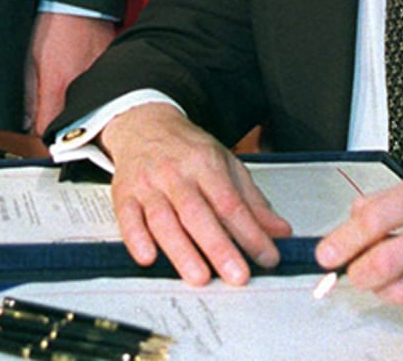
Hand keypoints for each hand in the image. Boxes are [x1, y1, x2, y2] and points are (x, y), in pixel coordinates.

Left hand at [25, 12, 115, 132]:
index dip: (41, 136)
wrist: (79, 3)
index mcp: (57, 86)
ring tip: (74, 97)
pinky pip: (104, 94)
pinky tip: (89, 84)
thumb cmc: (53, 27)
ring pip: (91, 111)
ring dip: (82, 111)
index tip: (40, 133)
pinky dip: (97, 95)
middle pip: (72, 126)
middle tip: (56, 116)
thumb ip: (28, 96)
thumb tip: (26, 122)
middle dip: (63, 127)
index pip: (47, 131)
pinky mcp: (112, 71)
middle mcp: (81, 87)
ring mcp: (100, 79)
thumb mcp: (30, 61)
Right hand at [101, 102, 290, 284]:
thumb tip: (279, 232)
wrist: (144, 125)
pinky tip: (148, 257)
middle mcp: (176, 174)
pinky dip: (136, 239)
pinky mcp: (123, 194)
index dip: (250, 232)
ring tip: (199, 276)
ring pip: (163, 219)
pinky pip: (127, 218)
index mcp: (206, 164)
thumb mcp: (226, 165)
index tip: (268, 256)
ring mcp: (148, 184)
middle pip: (197, 213)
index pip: (230, 203)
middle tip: (237, 275)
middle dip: (218, 247)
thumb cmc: (188, 150)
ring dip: (181, 251)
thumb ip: (252, 202)